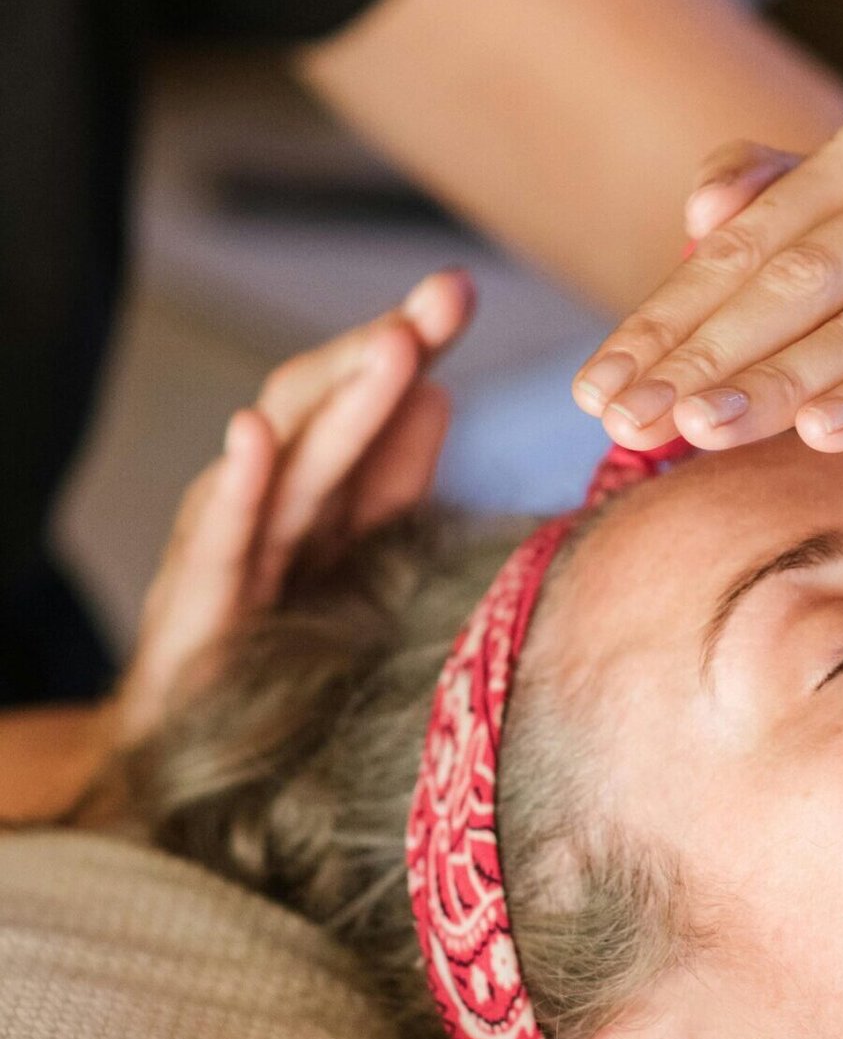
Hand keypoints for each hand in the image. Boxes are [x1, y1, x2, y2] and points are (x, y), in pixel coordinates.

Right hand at [112, 270, 472, 745]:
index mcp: (321, 492)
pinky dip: (235, 485)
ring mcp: (232, 548)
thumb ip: (393, 480)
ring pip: (291, 463)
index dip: (410, 345)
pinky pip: (219, 540)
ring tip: (394, 346)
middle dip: (385, 350)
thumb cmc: (276, 644)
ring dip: (340, 400)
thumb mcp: (355, 555)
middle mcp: (272, 505)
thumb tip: (441, 394)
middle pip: (328, 412)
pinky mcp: (196, 607)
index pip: (366, 403)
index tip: (458, 289)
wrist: (190, 749)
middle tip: (442, 299)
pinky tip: (251, 435)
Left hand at [570, 121, 842, 461]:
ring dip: (776, 381)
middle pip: (795, 279)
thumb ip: (767, 225)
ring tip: (701, 430)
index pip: (742, 247)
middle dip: (702, 357)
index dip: (661, 322)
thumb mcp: (841, 270)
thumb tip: (695, 211)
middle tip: (629, 421)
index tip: (595, 392)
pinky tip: (823, 430)